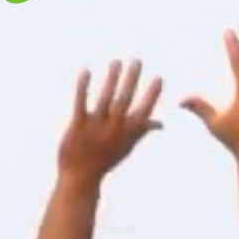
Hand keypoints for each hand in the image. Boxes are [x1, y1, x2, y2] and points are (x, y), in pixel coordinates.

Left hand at [57, 61, 162, 185]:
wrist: (80, 178)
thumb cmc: (105, 161)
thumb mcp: (126, 147)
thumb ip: (142, 131)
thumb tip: (161, 124)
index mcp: (127, 134)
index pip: (144, 111)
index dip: (152, 95)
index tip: (158, 78)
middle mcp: (113, 129)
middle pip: (124, 100)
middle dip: (132, 80)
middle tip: (137, 61)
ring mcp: (95, 127)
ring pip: (105, 99)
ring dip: (112, 79)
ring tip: (117, 62)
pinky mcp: (77, 126)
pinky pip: (80, 103)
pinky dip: (83, 86)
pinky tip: (86, 71)